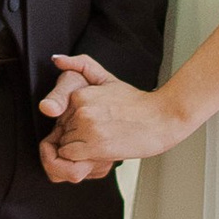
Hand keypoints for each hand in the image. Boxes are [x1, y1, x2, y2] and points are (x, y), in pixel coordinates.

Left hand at [39, 51, 181, 182]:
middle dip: (77, 135)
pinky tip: (101, 148)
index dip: (77, 122)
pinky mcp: (94, 145)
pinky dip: (82, 158)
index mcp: (80, 93)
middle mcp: (81, 108)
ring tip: (104, 138)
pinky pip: (70, 156)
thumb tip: (56, 60)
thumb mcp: (107, 78)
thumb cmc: (136, 103)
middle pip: (62, 130)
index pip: (60, 115)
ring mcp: (87, 126)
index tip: (97, 120)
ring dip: (80, 148)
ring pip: (65, 144)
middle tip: (103, 130)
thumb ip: (81, 65)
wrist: (162, 119)